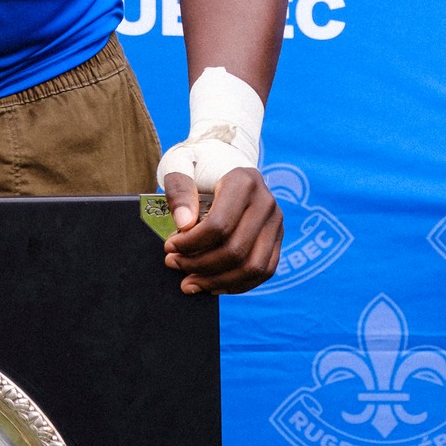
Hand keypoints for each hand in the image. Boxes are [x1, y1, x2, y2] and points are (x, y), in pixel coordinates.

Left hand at [161, 166, 281, 295]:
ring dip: (217, 281)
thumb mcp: (180, 165)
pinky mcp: (276, 237)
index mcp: (244, 181)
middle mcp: (266, 202)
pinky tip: (212, 285)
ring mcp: (275, 222)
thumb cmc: (197, 164)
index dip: (191, 243)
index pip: (219, 225)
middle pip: (236, 250)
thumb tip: (184, 224)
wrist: (224, 160)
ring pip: (253, 266)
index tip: (169, 246)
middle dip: (200, 265)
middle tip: (174, 264)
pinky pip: (263, 271)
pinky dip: (237, 284)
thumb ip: (179, 190)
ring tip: (189, 283)